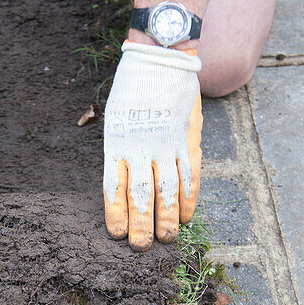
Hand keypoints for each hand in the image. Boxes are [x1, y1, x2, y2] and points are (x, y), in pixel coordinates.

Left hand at [103, 41, 202, 249]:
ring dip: (166, 218)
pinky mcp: (187, 138)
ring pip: (167, 189)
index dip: (115, 213)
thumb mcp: (116, 117)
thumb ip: (120, 148)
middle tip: (141, 248)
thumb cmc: (134, 88)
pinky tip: (185, 216)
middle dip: (141, 224)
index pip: (114, 186)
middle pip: (140, 193)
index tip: (117, 234)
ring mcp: (166, 143)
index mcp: (117, 142)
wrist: (161, 56)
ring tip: (166, 239)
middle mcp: (140, 146)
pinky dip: (188, 198)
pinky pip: (189, 174)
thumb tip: (121, 178)